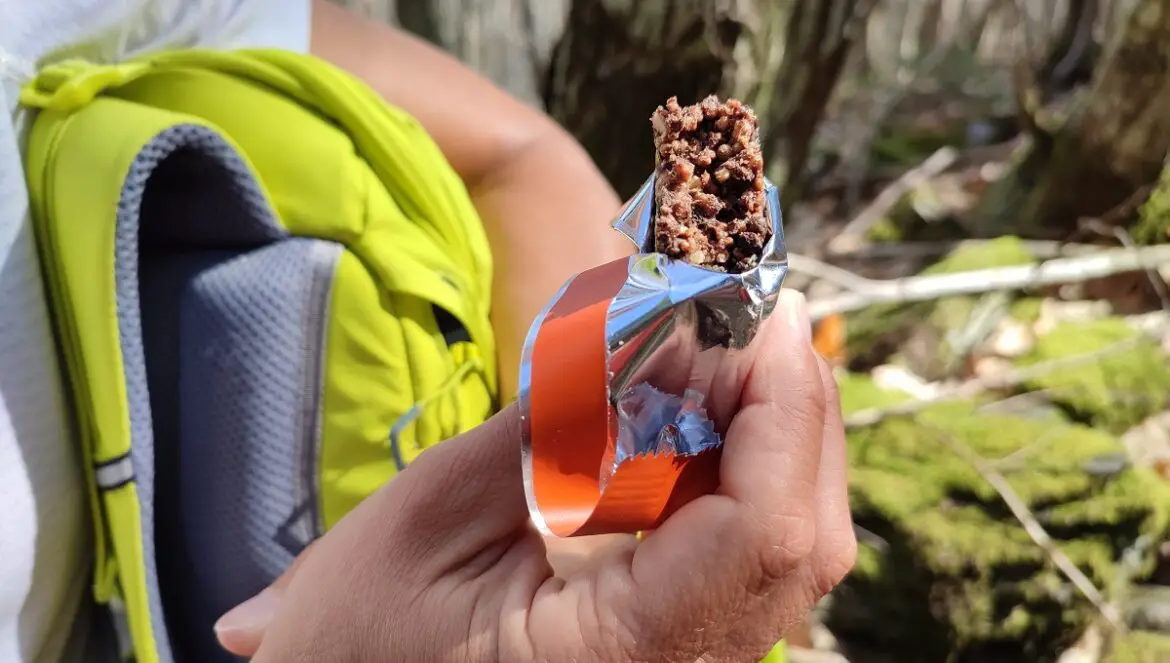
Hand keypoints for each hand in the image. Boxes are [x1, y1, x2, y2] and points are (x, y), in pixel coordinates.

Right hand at [214, 290, 854, 661]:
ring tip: (709, 354)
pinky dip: (739, 470)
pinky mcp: (680, 647)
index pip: (765, 533)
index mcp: (624, 654)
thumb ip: (556, 421)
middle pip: (805, 537)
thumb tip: (659, 323)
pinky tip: (691, 418)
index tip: (759, 310)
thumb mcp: (434, 512)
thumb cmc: (357, 633)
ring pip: (792, 543)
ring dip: (769, 433)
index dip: (783, 407)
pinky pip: (749, 554)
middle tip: (737, 315)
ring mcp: (690, 662)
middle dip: (788, 407)